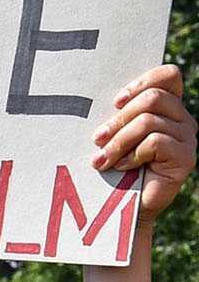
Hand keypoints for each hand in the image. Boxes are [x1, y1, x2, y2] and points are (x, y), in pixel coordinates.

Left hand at [97, 66, 191, 218]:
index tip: (115, 101)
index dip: (142, 82)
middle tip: (97, 139)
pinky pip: (155, 142)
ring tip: (101, 159)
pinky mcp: (186, 158)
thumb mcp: (115, 134)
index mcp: (169, 108)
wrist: (122, 206)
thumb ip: (118, 114)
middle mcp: (183, 119)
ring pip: (149, 121)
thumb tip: (94, 95)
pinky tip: (121, 168)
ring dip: (118, 141)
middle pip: (153, 98)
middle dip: (118, 119)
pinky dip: (131, 155)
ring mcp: (188, 138)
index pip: (168, 76)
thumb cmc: (114, 166)